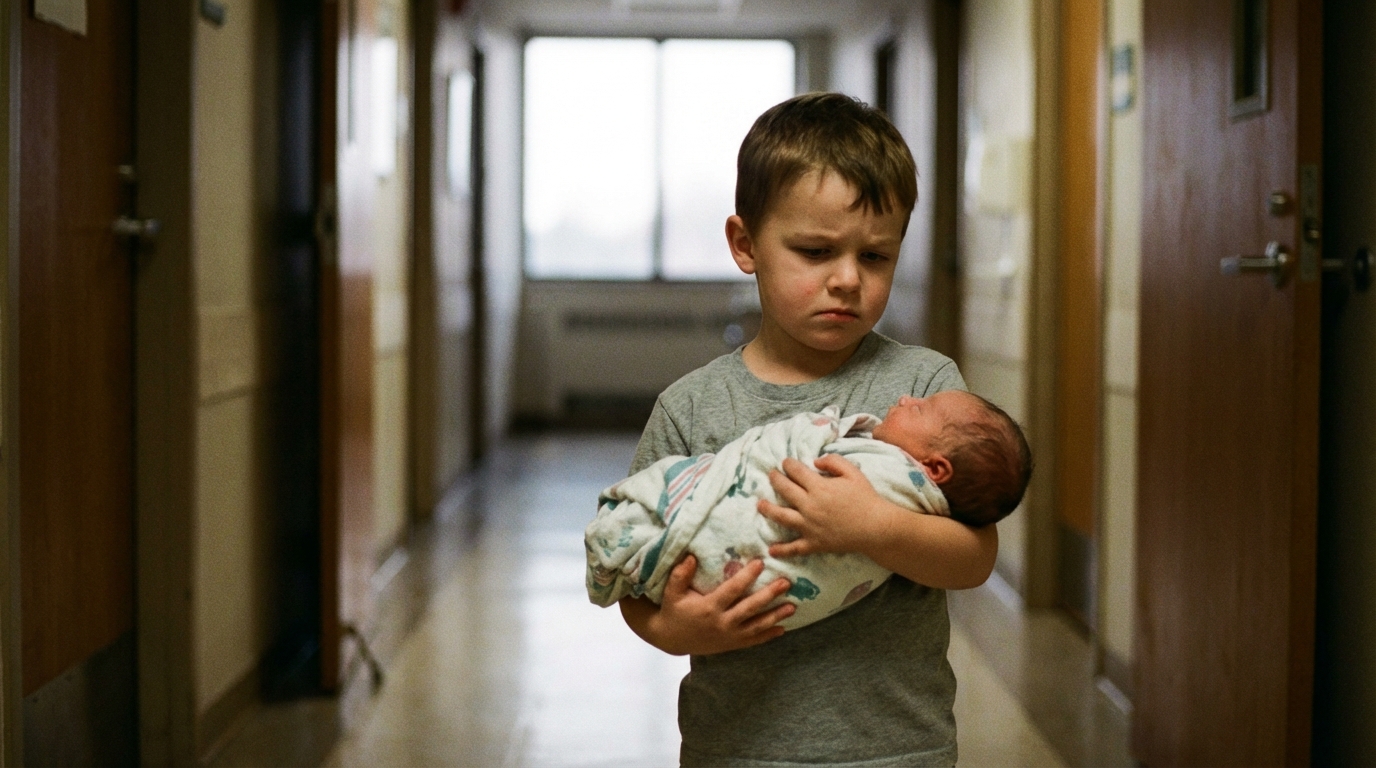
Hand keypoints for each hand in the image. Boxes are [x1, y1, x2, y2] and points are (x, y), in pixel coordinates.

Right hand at [621, 554, 793, 655]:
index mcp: (709, 608)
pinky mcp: (731, 644)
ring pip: (756, 626)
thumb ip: (680, 574)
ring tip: (792, 607)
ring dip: (775, 616)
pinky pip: (753, 640)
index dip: (747, 576)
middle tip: (786, 583)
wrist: (671, 639)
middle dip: (769, 595)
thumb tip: (691, 556)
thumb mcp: (672, 592)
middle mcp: (722, 623)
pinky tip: (782, 629)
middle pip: (750, 608)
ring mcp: (728, 636)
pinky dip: (768, 635)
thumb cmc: (673, 611)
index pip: (732, 590)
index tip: (761, 563)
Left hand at [759, 454, 895, 557]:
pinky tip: (771, 550)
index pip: (796, 472)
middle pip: (785, 490)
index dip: (789, 464)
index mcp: (818, 487)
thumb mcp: (852, 472)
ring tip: (760, 504)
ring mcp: (809, 526)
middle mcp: (809, 506)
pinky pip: (794, 548)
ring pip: (781, 516)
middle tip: (771, 475)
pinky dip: (782, 550)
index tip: (786, 462)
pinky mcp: (814, 543)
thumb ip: (833, 462)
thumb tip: (814, 462)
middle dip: (775, 479)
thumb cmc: (866, 498)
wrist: (876, 527)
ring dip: (768, 509)